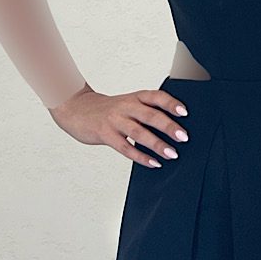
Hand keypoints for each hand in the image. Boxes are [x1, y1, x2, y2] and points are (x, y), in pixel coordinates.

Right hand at [48, 83, 189, 167]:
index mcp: (134, 97)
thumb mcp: (128, 103)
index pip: (156, 97)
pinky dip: (140, 157)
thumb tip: (173, 128)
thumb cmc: (107, 109)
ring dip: (157, 144)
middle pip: (150, 115)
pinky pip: (125, 148)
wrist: (75, 109)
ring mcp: (115, 121)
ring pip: (138, 132)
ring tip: (171, 153)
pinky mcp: (105, 134)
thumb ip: (146, 112)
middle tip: (184, 137)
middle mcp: (126, 107)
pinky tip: (153, 163)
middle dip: (168, 126)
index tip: (185, 112)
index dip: (171, 103)